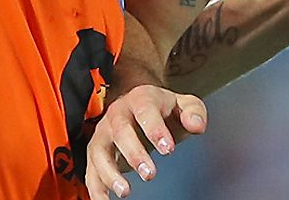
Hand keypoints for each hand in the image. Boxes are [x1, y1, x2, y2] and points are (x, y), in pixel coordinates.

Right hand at [85, 84, 206, 198]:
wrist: (137, 104)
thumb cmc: (162, 108)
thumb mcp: (182, 104)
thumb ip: (193, 112)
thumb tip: (197, 125)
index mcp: (141, 98)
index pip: (146, 110)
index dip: (155, 130)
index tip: (167, 149)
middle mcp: (118, 113)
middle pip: (121, 131)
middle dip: (133, 154)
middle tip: (150, 174)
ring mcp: (104, 132)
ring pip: (100, 151)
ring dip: (110, 172)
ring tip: (125, 191)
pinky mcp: (96, 150)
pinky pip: (91, 169)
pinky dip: (95, 186)